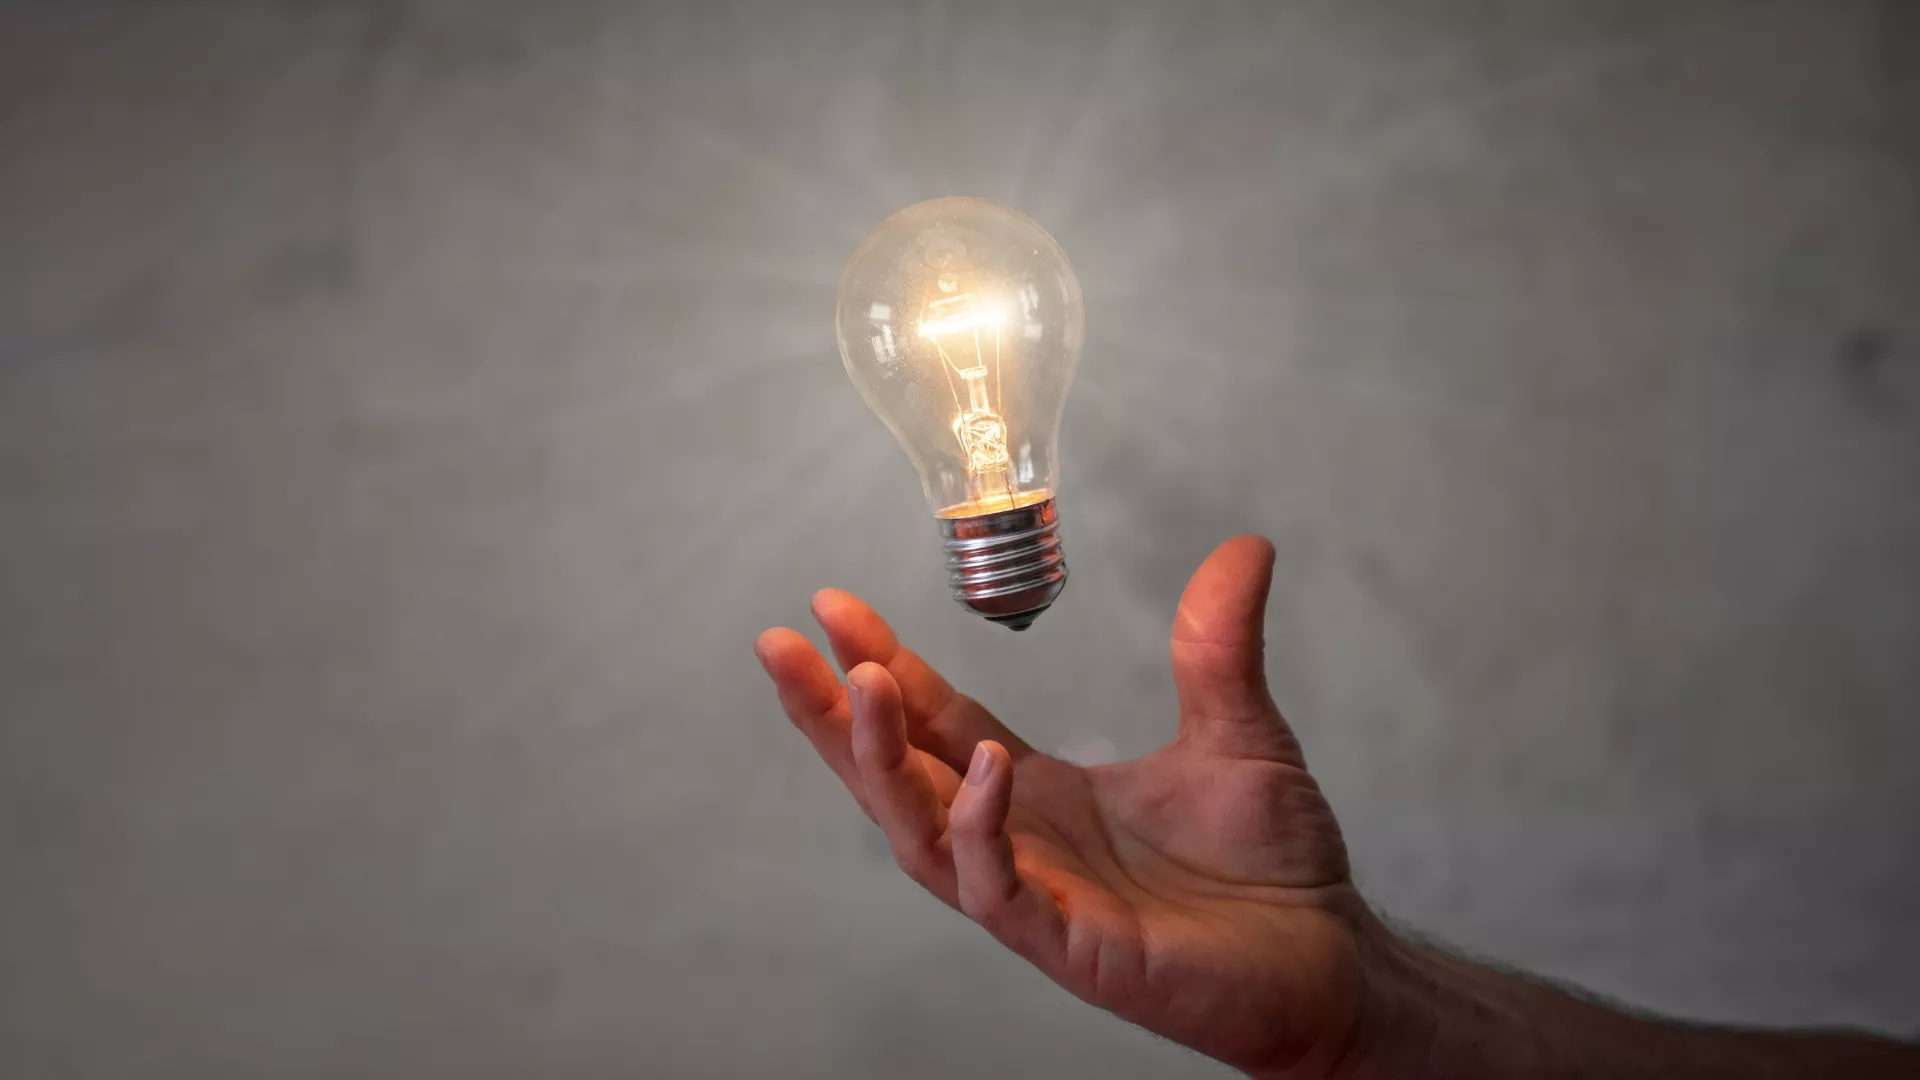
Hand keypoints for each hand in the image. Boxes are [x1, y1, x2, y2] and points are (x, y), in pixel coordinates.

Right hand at [755, 537, 1376, 1077]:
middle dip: (832, 714)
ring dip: (883, 762)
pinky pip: (996, 888)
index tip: (833, 608)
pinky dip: (978, 829)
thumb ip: (1217, 644)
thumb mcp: (1238, 729)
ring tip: (863, 686)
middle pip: (895, 777)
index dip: (882, 667)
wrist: (1331, 961)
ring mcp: (1036, 896)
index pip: (936, 723)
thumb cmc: (1274, 867)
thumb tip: (1242, 550)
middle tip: (782, 646)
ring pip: (920, 833)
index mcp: (1040, 793)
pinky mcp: (1070, 944)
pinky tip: (981, 765)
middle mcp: (1019, 841)